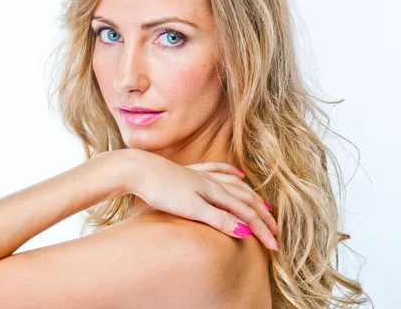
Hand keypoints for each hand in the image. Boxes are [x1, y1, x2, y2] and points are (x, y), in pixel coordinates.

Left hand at [125, 149, 278, 250]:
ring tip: (264, 206)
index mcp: (216, 193)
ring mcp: (202, 175)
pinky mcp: (191, 172)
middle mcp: (213, 182)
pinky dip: (232, 173)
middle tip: (276, 231)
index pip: (246, 214)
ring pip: (236, 186)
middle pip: (246, 199)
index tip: (274, 247)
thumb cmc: (162, 190)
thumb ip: (218, 219)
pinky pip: (219, 170)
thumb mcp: (191, 209)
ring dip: (253, 197)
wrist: (138, 169)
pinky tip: (238, 174)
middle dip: (263, 216)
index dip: (262, 230)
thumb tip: (245, 231)